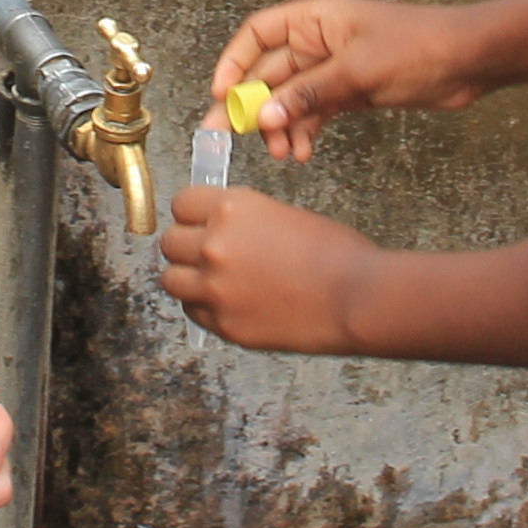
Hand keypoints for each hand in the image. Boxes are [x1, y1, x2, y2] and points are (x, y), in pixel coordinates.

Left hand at [152, 182, 379, 352]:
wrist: (357, 297)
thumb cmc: (335, 254)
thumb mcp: (283, 215)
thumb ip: (244, 221)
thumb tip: (220, 229)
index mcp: (231, 210)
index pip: (181, 203)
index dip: (192, 214)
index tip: (199, 221)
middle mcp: (215, 246)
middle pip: (169, 243)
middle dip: (186, 247)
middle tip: (206, 254)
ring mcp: (215, 289)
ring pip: (171, 280)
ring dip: (188, 278)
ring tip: (211, 281)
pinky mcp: (224, 324)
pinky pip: (194, 312)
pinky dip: (205, 307)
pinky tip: (230, 303)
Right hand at [202, 0, 496, 156]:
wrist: (470, 60)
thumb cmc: (419, 46)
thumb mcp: (358, 71)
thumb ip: (309, 94)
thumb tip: (263, 118)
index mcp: (316, 19)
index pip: (259, 34)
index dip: (234, 63)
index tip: (221, 95)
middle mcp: (320, 41)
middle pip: (270, 72)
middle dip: (251, 105)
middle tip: (227, 137)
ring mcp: (335, 68)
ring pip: (291, 98)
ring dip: (281, 125)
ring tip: (283, 154)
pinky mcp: (351, 91)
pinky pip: (315, 111)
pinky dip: (306, 131)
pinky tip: (304, 153)